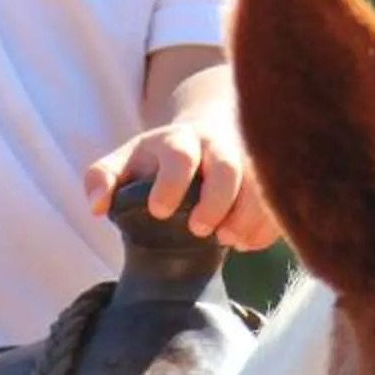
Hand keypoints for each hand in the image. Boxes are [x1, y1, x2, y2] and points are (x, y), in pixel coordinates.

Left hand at [85, 117, 279, 252]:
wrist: (210, 131)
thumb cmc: (160, 157)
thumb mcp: (127, 159)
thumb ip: (102, 178)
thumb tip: (96, 207)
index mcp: (179, 141)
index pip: (179, 155)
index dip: (171, 183)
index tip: (159, 211)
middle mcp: (219, 146)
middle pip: (228, 167)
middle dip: (216, 203)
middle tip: (199, 231)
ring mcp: (249, 161)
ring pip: (260, 185)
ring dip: (247, 218)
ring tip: (227, 240)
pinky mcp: (271, 179)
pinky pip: (279, 203)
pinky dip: (266, 227)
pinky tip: (246, 243)